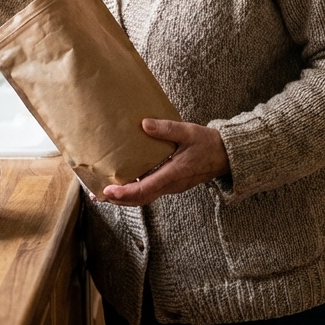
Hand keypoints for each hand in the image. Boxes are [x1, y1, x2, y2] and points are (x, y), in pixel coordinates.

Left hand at [102, 119, 230, 206]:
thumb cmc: (208, 143)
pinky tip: (126, 184)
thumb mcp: (188, 132)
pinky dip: (136, 192)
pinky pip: (151, 192)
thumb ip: (166, 129)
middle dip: (119, 200)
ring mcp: (172, 187)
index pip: (145, 189)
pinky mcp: (172, 184)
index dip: (125, 193)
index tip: (108, 192)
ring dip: (126, 198)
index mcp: (173, 174)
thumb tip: (144, 125)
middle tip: (98, 195)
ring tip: (107, 193)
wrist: (226, 156)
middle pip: (141, 199)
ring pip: (145, 198)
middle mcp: (171, 185)